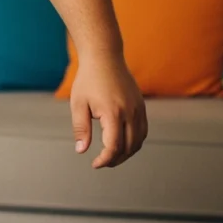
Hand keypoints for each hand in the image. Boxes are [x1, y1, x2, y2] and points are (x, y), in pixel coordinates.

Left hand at [69, 52, 147, 167]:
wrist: (104, 58)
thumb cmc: (88, 80)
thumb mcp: (78, 104)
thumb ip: (81, 129)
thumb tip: (81, 151)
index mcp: (113, 113)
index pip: (114, 146)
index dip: (105, 159)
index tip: (95, 164)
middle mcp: (130, 113)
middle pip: (129, 147)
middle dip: (116, 159)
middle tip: (102, 163)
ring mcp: (139, 110)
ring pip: (139, 141)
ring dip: (128, 153)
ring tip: (112, 157)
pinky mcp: (142, 106)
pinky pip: (143, 130)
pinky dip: (135, 142)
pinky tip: (123, 144)